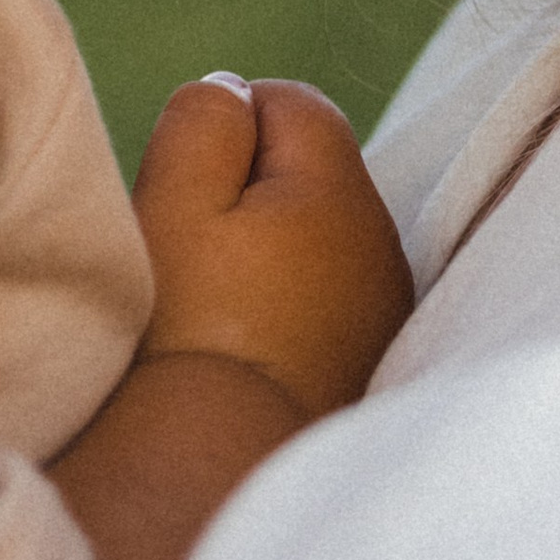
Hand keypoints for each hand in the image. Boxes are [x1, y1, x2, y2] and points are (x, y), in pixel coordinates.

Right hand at [130, 75, 414, 423]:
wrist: (217, 466)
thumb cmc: (188, 326)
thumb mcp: (178, 200)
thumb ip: (205, 121)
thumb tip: (231, 93)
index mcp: (342, 192)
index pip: (289, 101)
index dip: (224, 126)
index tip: (184, 188)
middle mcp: (381, 246)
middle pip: (309, 171)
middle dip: (249, 187)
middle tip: (192, 245)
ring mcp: (380, 314)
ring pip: (317, 238)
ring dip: (269, 249)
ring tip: (213, 301)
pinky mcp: (366, 369)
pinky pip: (324, 302)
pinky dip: (286, 306)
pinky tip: (243, 343)